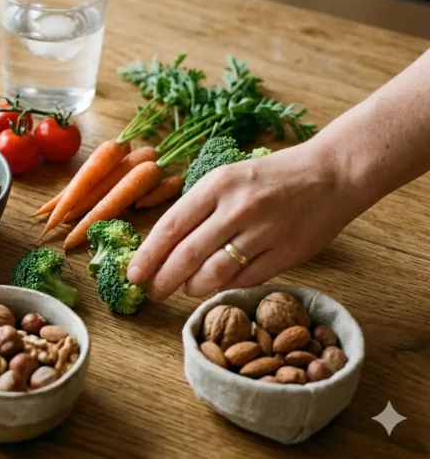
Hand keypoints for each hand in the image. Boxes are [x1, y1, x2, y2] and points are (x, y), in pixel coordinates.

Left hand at [126, 142, 363, 299]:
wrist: (333, 173)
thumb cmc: (271, 177)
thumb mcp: (228, 179)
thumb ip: (199, 210)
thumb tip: (163, 249)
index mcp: (217, 185)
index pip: (170, 227)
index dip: (148, 256)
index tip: (133, 274)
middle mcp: (238, 207)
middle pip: (187, 255)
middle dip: (162, 280)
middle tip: (151, 292)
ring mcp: (264, 232)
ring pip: (214, 274)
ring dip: (192, 288)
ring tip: (184, 289)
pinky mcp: (287, 253)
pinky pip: (246, 280)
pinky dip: (226, 287)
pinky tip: (217, 285)